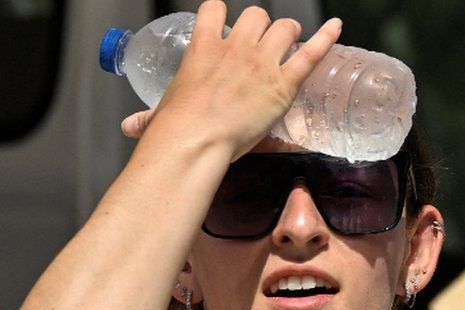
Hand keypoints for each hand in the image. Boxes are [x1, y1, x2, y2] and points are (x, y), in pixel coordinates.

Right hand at [137, 1, 341, 158]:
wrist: (197, 141)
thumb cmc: (176, 129)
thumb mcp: (160, 116)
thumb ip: (147, 118)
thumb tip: (128, 128)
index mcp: (203, 48)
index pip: (214, 10)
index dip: (221, 15)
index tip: (223, 26)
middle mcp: (236, 47)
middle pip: (256, 16)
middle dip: (260, 27)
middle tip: (261, 45)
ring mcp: (262, 63)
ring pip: (284, 27)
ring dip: (288, 33)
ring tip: (289, 44)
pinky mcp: (284, 83)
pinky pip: (312, 52)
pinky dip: (326, 38)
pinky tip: (336, 27)